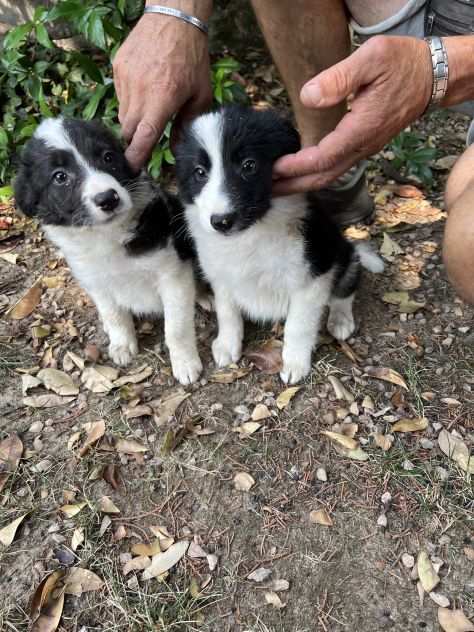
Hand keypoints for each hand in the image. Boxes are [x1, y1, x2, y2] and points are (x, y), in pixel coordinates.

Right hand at [113, 14, 212, 169]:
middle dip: (135, 141)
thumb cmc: (192, 58)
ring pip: (123, 114)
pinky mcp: (118, 68)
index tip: (132, 168)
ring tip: (149, 111)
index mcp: (162, 99)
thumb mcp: (200, 95)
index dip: (136, 156)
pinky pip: (120, 96)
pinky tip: (144, 91)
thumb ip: (188, 124)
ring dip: (133, 122)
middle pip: (128, 131)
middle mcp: (140, 90)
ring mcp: (126, 78)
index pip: (143, 137)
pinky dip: (130, 102)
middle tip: (145, 143)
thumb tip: (177, 148)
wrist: (174, 19)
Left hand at [273, 36, 432, 194]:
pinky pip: (337, 167)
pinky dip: (316, 174)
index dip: (297, 166)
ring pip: (331, 175)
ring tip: (277, 185)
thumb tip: (308, 97)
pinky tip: (301, 172)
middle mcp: (363, 146)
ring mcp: (365, 148)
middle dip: (294, 185)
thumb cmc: (404, 63)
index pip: (323, 158)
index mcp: (362, 129)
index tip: (274, 168)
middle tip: (267, 188)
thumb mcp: (373, 59)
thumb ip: (339, 78)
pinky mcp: (365, 145)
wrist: (434, 77)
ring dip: (303, 183)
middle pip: (324, 177)